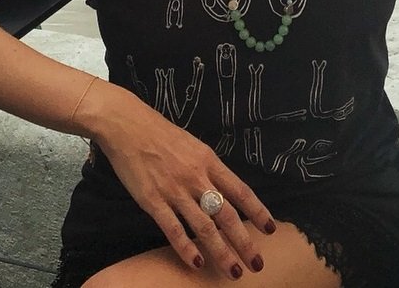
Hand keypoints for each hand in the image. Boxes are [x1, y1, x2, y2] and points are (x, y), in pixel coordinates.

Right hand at [86, 81, 275, 275]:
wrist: (128, 126)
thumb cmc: (161, 134)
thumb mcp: (194, 146)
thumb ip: (209, 169)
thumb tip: (225, 190)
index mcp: (209, 161)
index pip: (240, 191)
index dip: (257, 211)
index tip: (270, 229)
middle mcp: (196, 177)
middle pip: (227, 215)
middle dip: (244, 241)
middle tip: (257, 263)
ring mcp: (175, 191)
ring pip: (204, 227)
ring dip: (221, 252)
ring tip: (233, 271)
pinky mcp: (153, 201)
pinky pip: (174, 229)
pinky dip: (187, 248)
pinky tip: (197, 263)